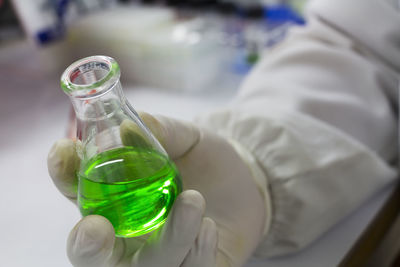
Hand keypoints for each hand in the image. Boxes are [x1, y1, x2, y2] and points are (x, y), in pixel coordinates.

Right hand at [48, 113, 266, 266]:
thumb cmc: (207, 162)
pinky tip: (208, 228)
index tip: (65, 150)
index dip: (64, 176)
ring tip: (192, 199)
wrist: (247, 184)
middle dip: (86, 248)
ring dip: (168, 240)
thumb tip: (126, 127)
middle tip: (94, 229)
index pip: (77, 194)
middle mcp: (132, 235)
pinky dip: (196, 252)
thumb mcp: (186, 138)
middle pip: (93, 257)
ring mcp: (161, 258)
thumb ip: (159, 131)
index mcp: (119, 199)